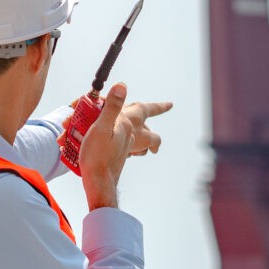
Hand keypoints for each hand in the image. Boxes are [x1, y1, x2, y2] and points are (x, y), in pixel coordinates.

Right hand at [78, 83, 172, 209]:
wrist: (98, 182)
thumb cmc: (98, 156)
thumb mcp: (102, 127)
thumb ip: (112, 107)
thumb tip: (122, 86)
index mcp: (129, 125)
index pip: (147, 110)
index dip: (159, 106)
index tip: (171, 104)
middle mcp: (131, 136)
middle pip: (147, 127)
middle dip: (149, 120)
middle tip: (158, 111)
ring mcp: (126, 147)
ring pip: (139, 137)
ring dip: (139, 131)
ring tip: (134, 126)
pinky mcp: (119, 155)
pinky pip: (127, 145)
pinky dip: (125, 140)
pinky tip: (112, 140)